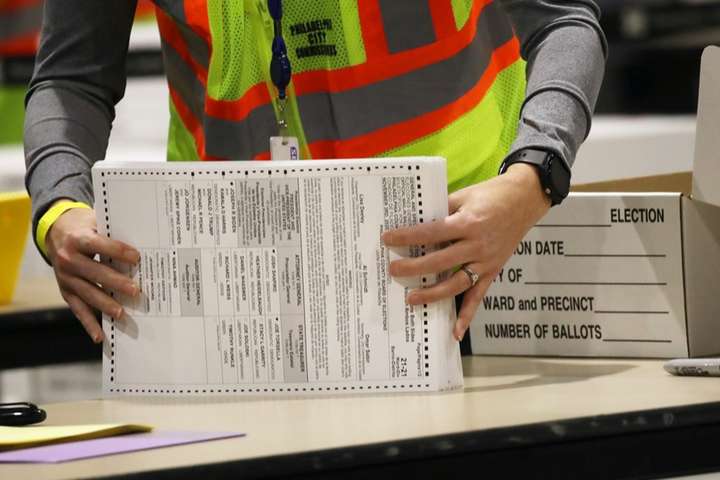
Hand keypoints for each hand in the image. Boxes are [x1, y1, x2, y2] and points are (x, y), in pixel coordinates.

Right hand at [46, 202, 139, 342]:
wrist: (55, 231)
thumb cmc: (85, 227)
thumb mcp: (95, 222)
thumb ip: (113, 233)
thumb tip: (144, 243)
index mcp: (78, 238)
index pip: (99, 245)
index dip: (118, 251)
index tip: (137, 258)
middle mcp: (68, 259)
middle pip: (94, 272)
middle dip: (115, 282)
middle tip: (136, 291)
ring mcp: (65, 277)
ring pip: (87, 293)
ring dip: (105, 304)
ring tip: (122, 313)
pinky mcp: (65, 291)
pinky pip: (78, 309)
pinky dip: (89, 324)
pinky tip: (100, 336)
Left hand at [381, 164, 550, 340]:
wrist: (525, 199)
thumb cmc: (492, 194)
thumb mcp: (464, 196)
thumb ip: (441, 211)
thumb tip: (413, 223)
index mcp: (468, 223)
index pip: (431, 233)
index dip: (407, 237)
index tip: (387, 239)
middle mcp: (477, 245)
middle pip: (440, 261)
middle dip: (414, 268)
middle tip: (393, 270)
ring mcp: (486, 261)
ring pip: (456, 283)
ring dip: (433, 294)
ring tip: (411, 298)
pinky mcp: (492, 270)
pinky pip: (478, 296)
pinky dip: (467, 315)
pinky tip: (455, 332)